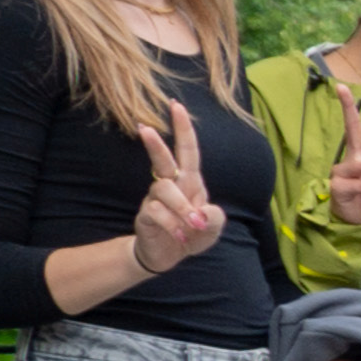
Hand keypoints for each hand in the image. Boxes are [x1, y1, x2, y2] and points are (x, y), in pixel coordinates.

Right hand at [129, 100, 224, 275]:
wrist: (170, 254)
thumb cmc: (192, 233)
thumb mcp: (213, 227)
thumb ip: (215, 218)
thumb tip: (203, 212)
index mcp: (190, 182)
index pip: (188, 151)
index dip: (184, 129)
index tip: (177, 105)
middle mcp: (171, 185)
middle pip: (163, 160)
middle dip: (156, 144)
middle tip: (145, 129)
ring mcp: (156, 198)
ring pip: (165, 191)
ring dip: (182, 208)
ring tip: (193, 226)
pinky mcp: (146, 214)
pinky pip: (157, 213)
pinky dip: (173, 225)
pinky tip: (180, 236)